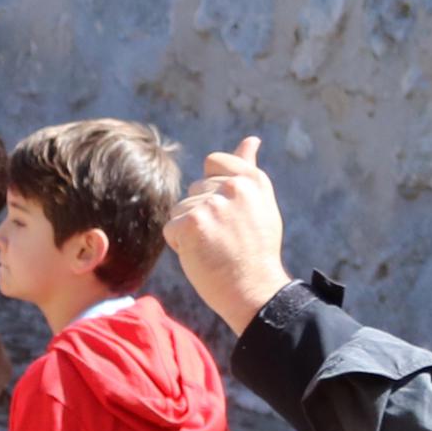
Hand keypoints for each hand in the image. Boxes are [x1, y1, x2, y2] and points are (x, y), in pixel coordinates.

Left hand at [160, 135, 287, 331]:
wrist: (253, 291)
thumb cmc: (255, 250)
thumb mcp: (260, 204)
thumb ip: (248, 169)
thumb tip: (250, 139)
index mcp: (251, 180)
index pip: (213, 163)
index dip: (212, 190)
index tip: (229, 216)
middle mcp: (233, 188)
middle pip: (194, 189)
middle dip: (202, 214)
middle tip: (226, 238)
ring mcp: (211, 204)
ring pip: (180, 209)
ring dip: (190, 230)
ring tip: (216, 248)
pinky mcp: (192, 224)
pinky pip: (171, 228)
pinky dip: (180, 245)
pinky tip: (202, 255)